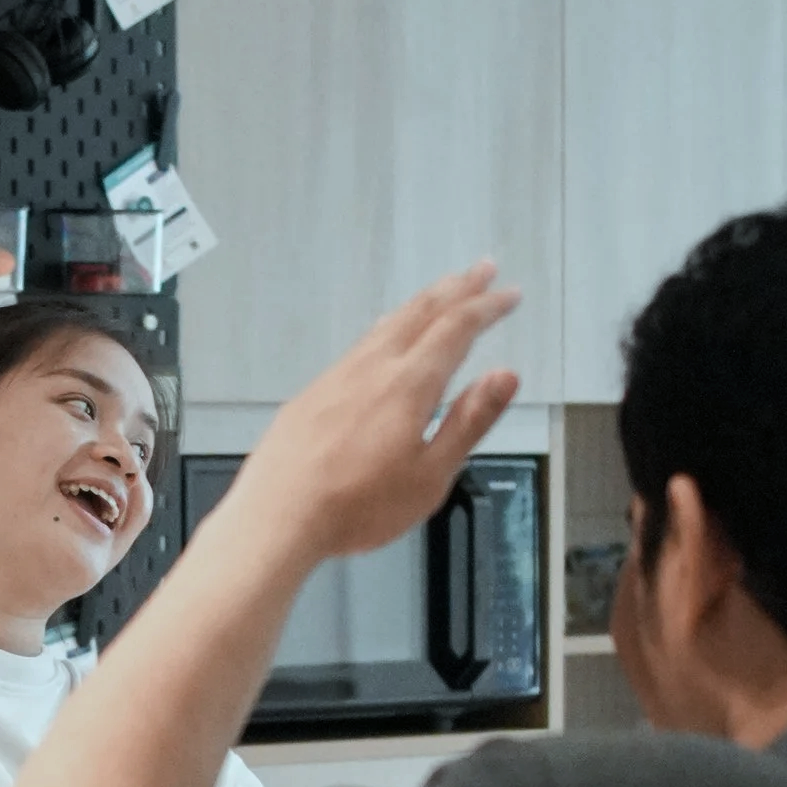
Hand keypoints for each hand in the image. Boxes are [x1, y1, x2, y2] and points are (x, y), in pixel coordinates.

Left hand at [218, 263, 522, 573]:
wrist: (276, 517)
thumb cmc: (354, 507)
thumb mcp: (430, 475)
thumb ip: (469, 421)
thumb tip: (505, 377)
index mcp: (408, 385)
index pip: (457, 329)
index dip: (487, 307)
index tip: (509, 295)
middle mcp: (372, 369)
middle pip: (421, 313)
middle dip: (457, 289)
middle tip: (482, 270)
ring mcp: (338, 377)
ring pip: (387, 323)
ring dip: (422, 303)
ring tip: (441, 292)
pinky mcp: (314, 393)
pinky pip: (359, 344)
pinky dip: (387, 326)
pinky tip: (383, 336)